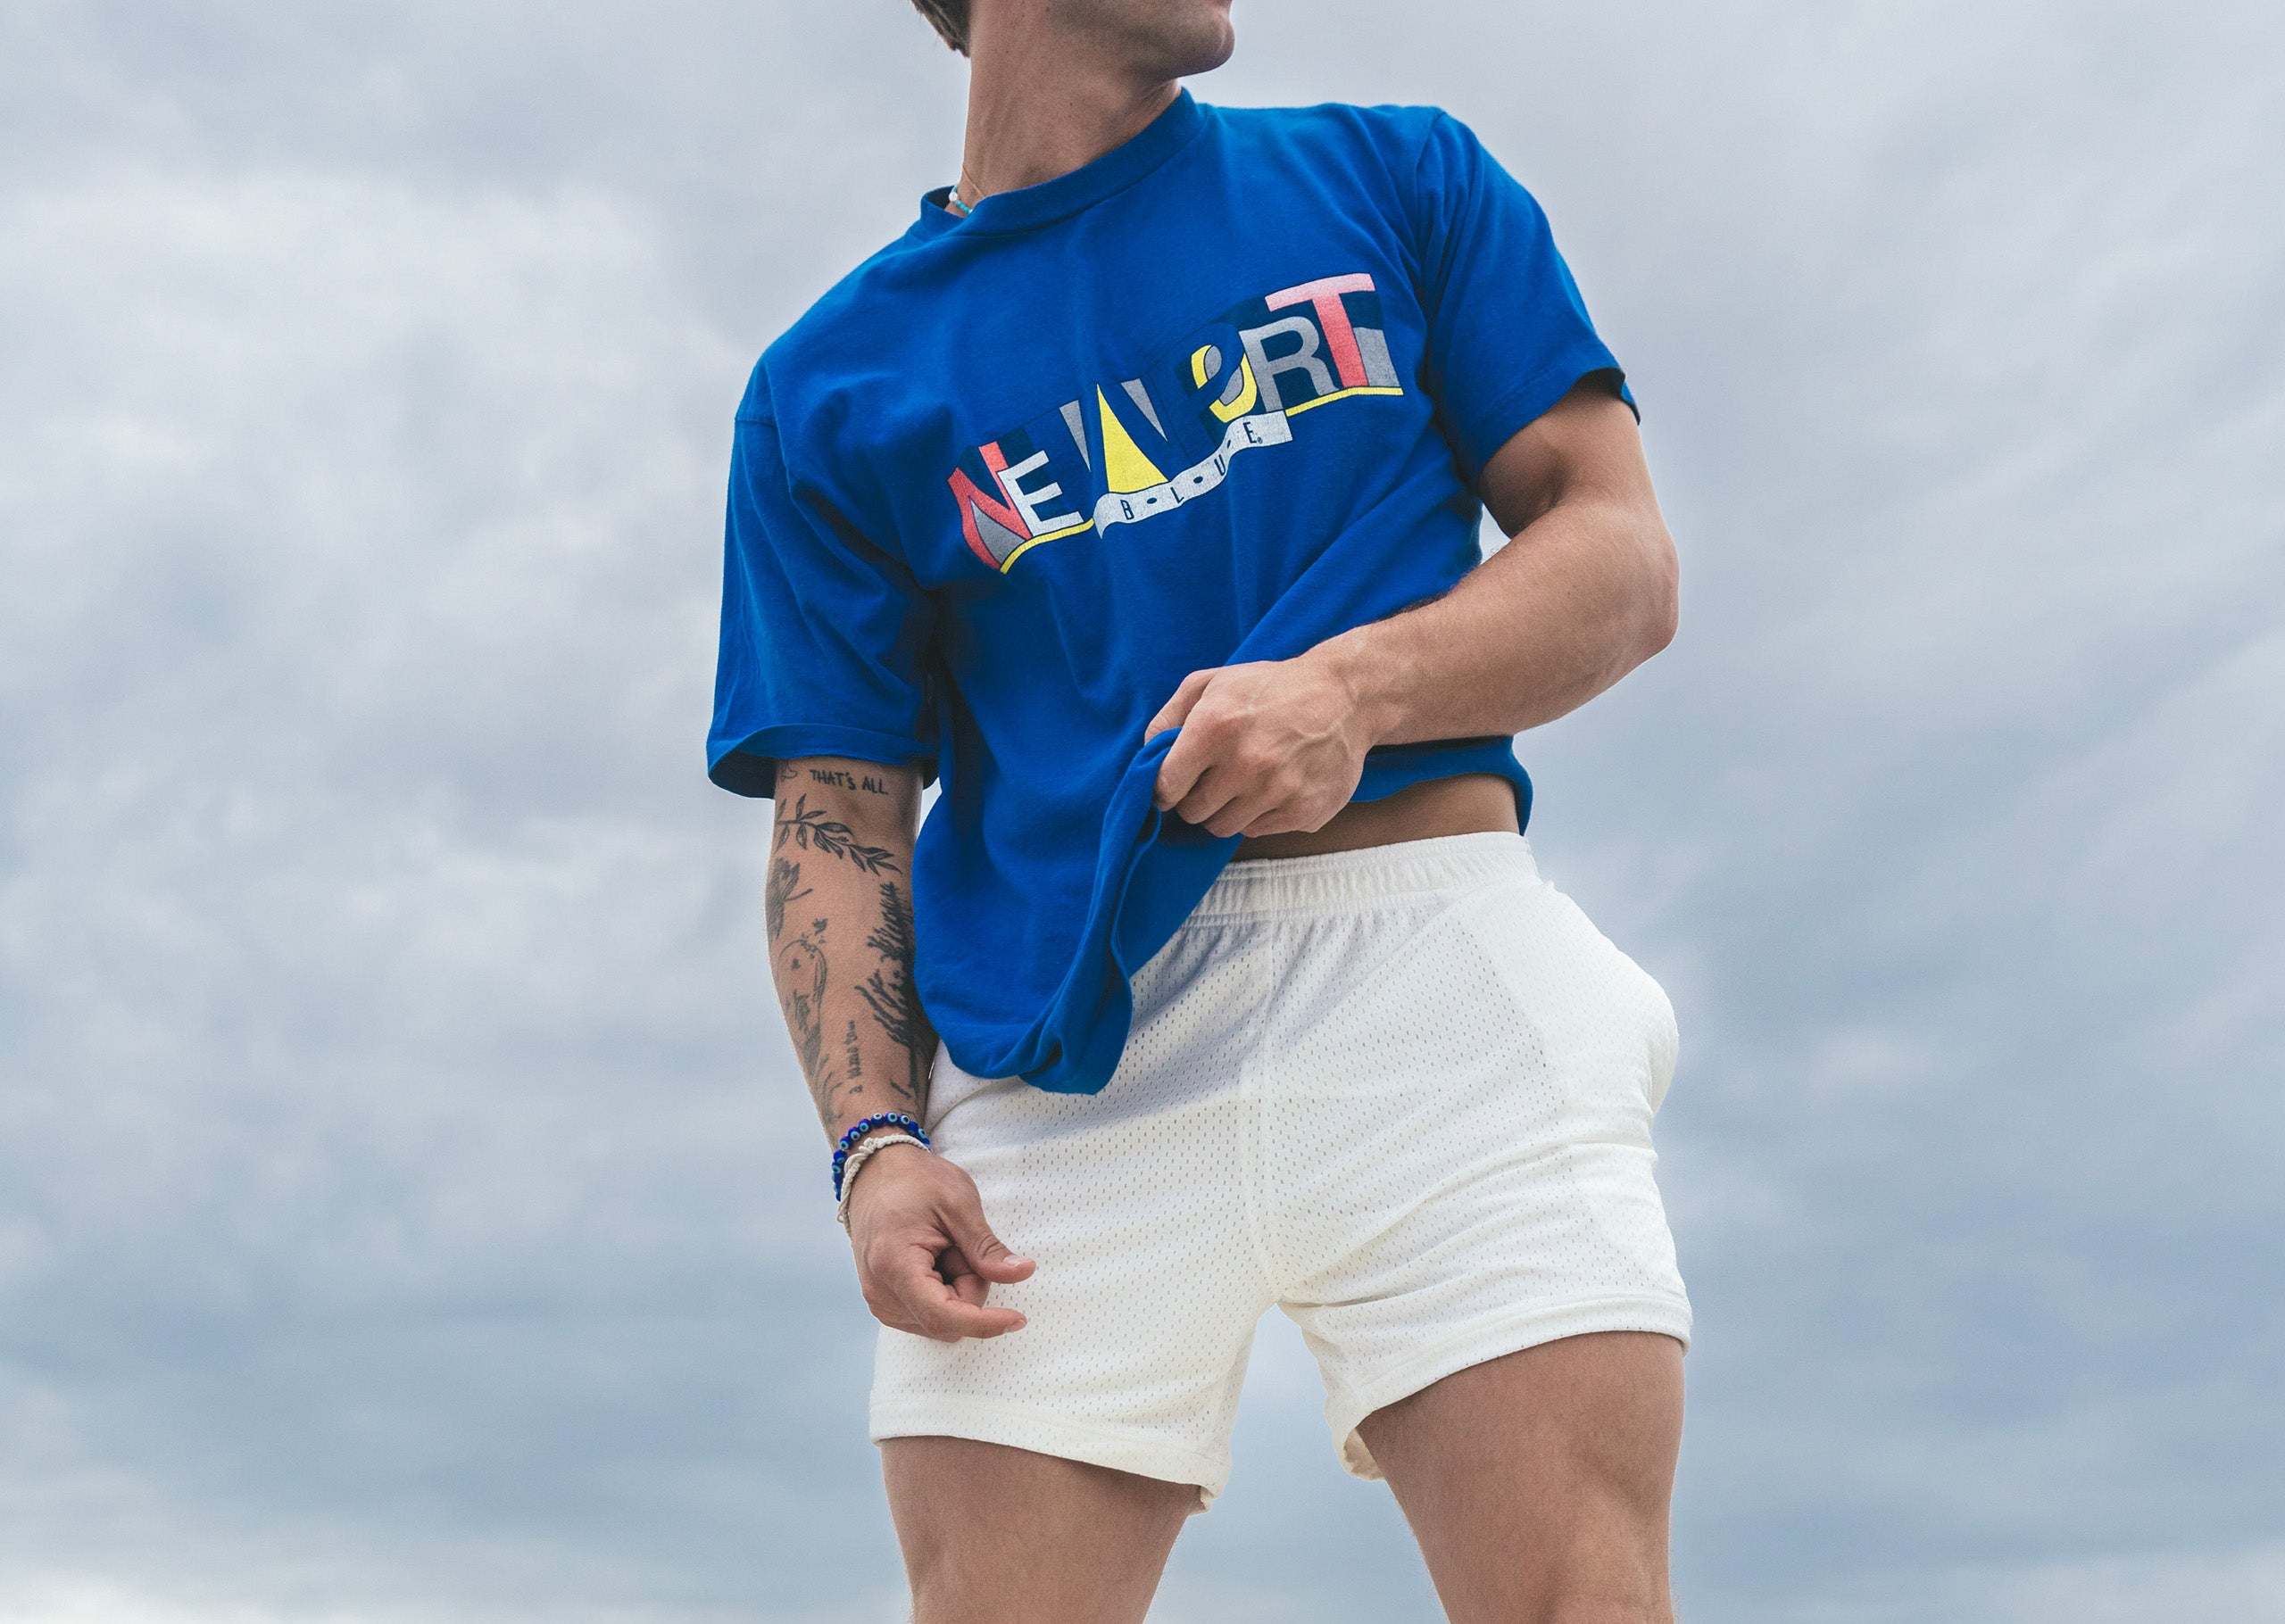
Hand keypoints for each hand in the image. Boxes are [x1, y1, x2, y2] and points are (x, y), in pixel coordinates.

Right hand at [845, 1142, 1034, 1341]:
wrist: (877, 1173)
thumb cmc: (915, 1181)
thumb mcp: (959, 1204)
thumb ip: (986, 1248)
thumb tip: (1022, 1273)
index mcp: (894, 1265)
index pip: (943, 1316)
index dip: (984, 1323)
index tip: (1018, 1319)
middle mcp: (880, 1293)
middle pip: (948, 1319)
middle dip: (969, 1286)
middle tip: (959, 1244)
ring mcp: (880, 1301)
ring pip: (943, 1321)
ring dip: (957, 1288)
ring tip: (942, 1247)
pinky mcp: (886, 1303)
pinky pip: (930, 1315)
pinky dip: (944, 1291)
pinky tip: (934, 1259)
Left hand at [1145, 649, 1378, 837]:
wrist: (1345, 696)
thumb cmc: (1270, 687)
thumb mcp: (1211, 683)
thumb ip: (1168, 718)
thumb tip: (1147, 756)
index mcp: (1215, 727)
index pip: (1166, 787)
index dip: (1165, 788)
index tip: (1174, 784)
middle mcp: (1245, 763)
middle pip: (1193, 813)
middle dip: (1196, 798)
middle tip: (1214, 777)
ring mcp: (1277, 791)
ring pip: (1223, 828)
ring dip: (1226, 809)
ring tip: (1245, 780)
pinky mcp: (1304, 811)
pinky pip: (1258, 830)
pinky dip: (1259, 813)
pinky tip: (1274, 784)